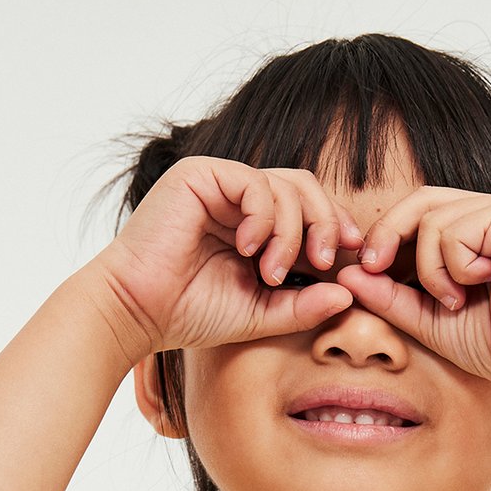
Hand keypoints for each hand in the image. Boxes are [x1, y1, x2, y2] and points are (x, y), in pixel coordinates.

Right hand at [81, 156, 365, 361]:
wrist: (138, 310)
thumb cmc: (190, 314)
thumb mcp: (260, 315)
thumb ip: (302, 306)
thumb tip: (349, 295)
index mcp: (254, 226)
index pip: (308, 210)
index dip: (335, 227)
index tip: (353, 258)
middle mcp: (238, 200)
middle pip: (305, 188)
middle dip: (325, 223)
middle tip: (324, 261)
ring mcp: (221, 184)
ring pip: (286, 186)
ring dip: (292, 231)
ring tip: (273, 271)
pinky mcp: (202, 175)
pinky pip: (254, 183)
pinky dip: (263, 217)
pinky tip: (249, 249)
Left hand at [331, 186, 490, 404]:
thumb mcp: (429, 319)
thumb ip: (390, 296)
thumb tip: (345, 275)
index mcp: (473, 232)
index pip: (417, 213)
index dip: (386, 235)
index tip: (366, 268)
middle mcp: (489, 212)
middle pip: (419, 201)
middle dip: (387, 234)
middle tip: (372, 267)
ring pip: (431, 220)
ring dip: (430, 268)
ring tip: (456, 300)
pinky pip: (454, 230)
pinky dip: (454, 267)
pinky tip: (481, 286)